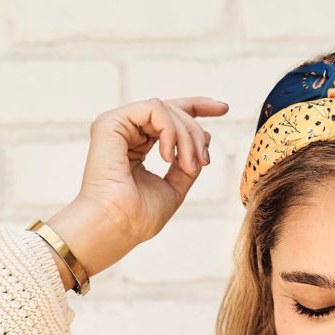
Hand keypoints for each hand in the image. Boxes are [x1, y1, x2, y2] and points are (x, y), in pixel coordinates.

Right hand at [50, 96, 228, 277]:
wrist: (117, 227)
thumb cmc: (139, 217)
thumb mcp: (174, 187)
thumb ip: (188, 164)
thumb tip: (206, 137)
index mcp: (138, 145)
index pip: (169, 116)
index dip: (198, 107)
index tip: (224, 108)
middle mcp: (127, 132)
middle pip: (173, 110)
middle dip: (197, 132)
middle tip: (203, 162)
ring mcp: (118, 126)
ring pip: (166, 109)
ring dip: (187, 136)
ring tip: (189, 166)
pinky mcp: (111, 122)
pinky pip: (154, 108)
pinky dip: (170, 130)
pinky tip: (169, 156)